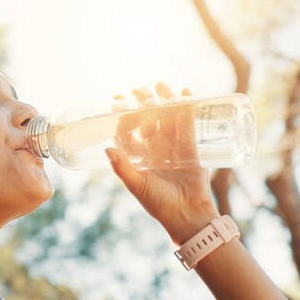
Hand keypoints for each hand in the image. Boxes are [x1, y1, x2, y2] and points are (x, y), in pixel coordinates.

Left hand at [105, 82, 219, 242]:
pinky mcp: (192, 149)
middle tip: (138, 89)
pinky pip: (189, 125)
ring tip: (160, 84)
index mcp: (139, 159)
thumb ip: (123, 168)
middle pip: (148, 121)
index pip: (128, 132)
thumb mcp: (137, 185)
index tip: (117, 100)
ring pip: (168, 119)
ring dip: (164, 101)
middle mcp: (155, 151)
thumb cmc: (159, 204)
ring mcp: (174, 148)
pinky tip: (184, 92)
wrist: (188, 215)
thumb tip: (107, 148)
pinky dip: (188, 108)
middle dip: (143, 104)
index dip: (122, 116)